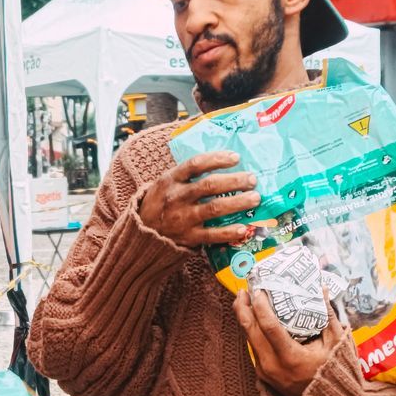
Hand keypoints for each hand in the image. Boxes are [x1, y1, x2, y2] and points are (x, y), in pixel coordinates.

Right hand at [137, 151, 261, 247]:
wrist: (141, 233)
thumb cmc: (160, 203)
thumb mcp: (166, 183)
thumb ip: (187, 174)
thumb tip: (222, 162)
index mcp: (170, 180)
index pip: (195, 165)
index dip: (217, 159)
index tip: (236, 157)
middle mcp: (176, 198)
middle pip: (209, 186)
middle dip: (234, 181)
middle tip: (252, 179)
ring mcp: (182, 219)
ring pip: (214, 209)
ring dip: (237, 203)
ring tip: (255, 198)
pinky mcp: (188, 238)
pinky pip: (211, 235)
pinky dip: (228, 232)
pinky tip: (243, 228)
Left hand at [234, 286, 345, 395]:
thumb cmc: (334, 374)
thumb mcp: (336, 344)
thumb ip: (328, 315)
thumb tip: (323, 289)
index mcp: (290, 357)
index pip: (268, 326)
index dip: (260, 305)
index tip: (259, 289)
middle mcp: (273, 365)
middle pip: (249, 331)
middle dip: (243, 307)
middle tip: (245, 290)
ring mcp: (265, 372)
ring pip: (248, 339)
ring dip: (245, 319)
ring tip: (247, 301)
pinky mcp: (262, 375)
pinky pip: (253, 348)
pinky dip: (252, 332)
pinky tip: (255, 320)